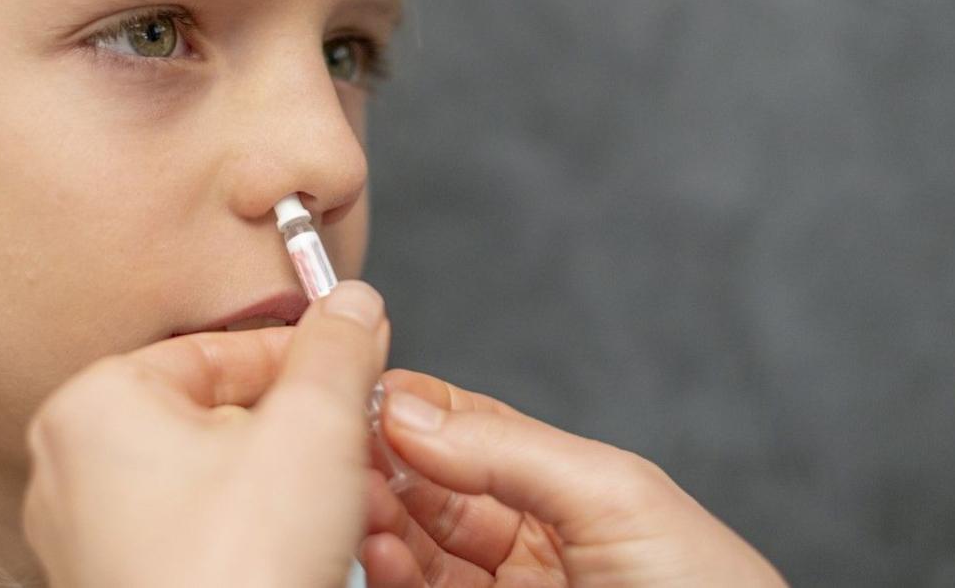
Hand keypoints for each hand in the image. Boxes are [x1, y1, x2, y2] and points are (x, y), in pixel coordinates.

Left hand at [21, 281, 388, 587]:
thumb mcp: (313, 431)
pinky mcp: (118, 587)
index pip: (216, 350)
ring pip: (213, 483)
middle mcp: (71, 470)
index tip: (353, 364)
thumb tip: (350, 306)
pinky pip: (197, 539)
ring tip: (338, 515)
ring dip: (287, 489)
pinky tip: (301, 560)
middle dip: (299, 436)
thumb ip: (337, 352)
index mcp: (94, 408)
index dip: (301, 358)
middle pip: (217, 419)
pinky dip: (255, 539)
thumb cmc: (235, 577)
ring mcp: (87, 539)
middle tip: (354, 455)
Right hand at [359, 369, 785, 586]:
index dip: (412, 404)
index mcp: (568, 487)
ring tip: (349, 495)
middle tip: (337, 445)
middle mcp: (528, 538)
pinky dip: (389, 571)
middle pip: (428, 486)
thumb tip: (410, 411)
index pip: (468, 428)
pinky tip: (376, 548)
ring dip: (375, 515)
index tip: (358, 386)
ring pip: (414, 544)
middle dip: (380, 458)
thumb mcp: (617, 498)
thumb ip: (509, 451)